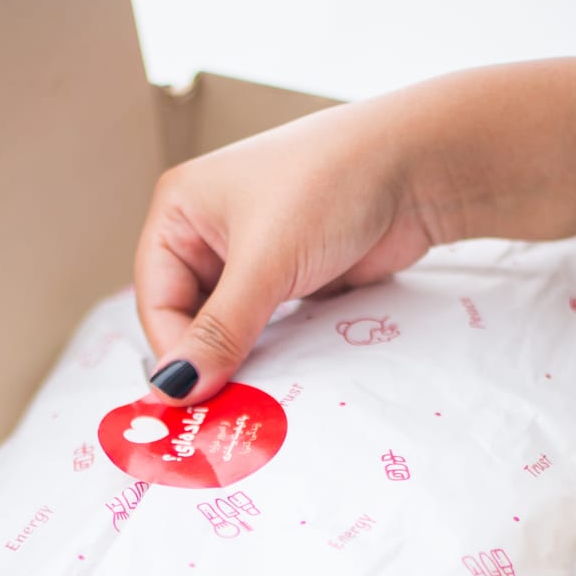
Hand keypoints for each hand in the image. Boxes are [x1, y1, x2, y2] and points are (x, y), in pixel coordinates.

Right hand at [134, 92, 442, 403]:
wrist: (420, 167)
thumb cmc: (332, 185)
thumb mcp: (266, 261)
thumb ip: (220, 329)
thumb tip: (174, 388)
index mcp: (181, 209)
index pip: (156, 298)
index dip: (173, 350)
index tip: (193, 399)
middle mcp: (209, 230)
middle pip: (188, 315)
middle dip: (206, 358)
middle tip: (224, 408)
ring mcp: (254, 253)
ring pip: (229, 325)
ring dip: (242, 358)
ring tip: (253, 399)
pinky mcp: (293, 274)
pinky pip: (269, 326)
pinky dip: (274, 352)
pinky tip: (283, 377)